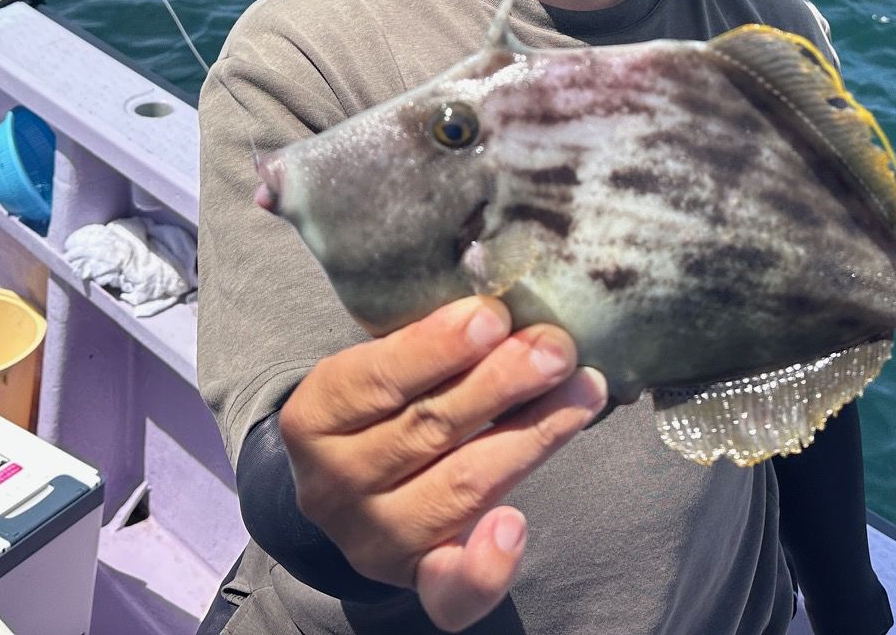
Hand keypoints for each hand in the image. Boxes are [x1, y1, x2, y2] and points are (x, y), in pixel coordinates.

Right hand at [279, 296, 607, 630]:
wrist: (354, 485)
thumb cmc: (383, 403)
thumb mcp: (375, 364)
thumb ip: (421, 342)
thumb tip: (500, 306)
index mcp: (313, 418)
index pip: (376, 379)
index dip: (437, 347)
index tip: (494, 315)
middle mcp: (334, 487)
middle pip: (428, 429)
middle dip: (502, 382)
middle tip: (555, 348)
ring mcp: (374, 539)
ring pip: (461, 487)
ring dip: (531, 434)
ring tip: (582, 391)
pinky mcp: (414, 578)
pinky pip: (449, 589)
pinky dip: (486, 563)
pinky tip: (516, 526)